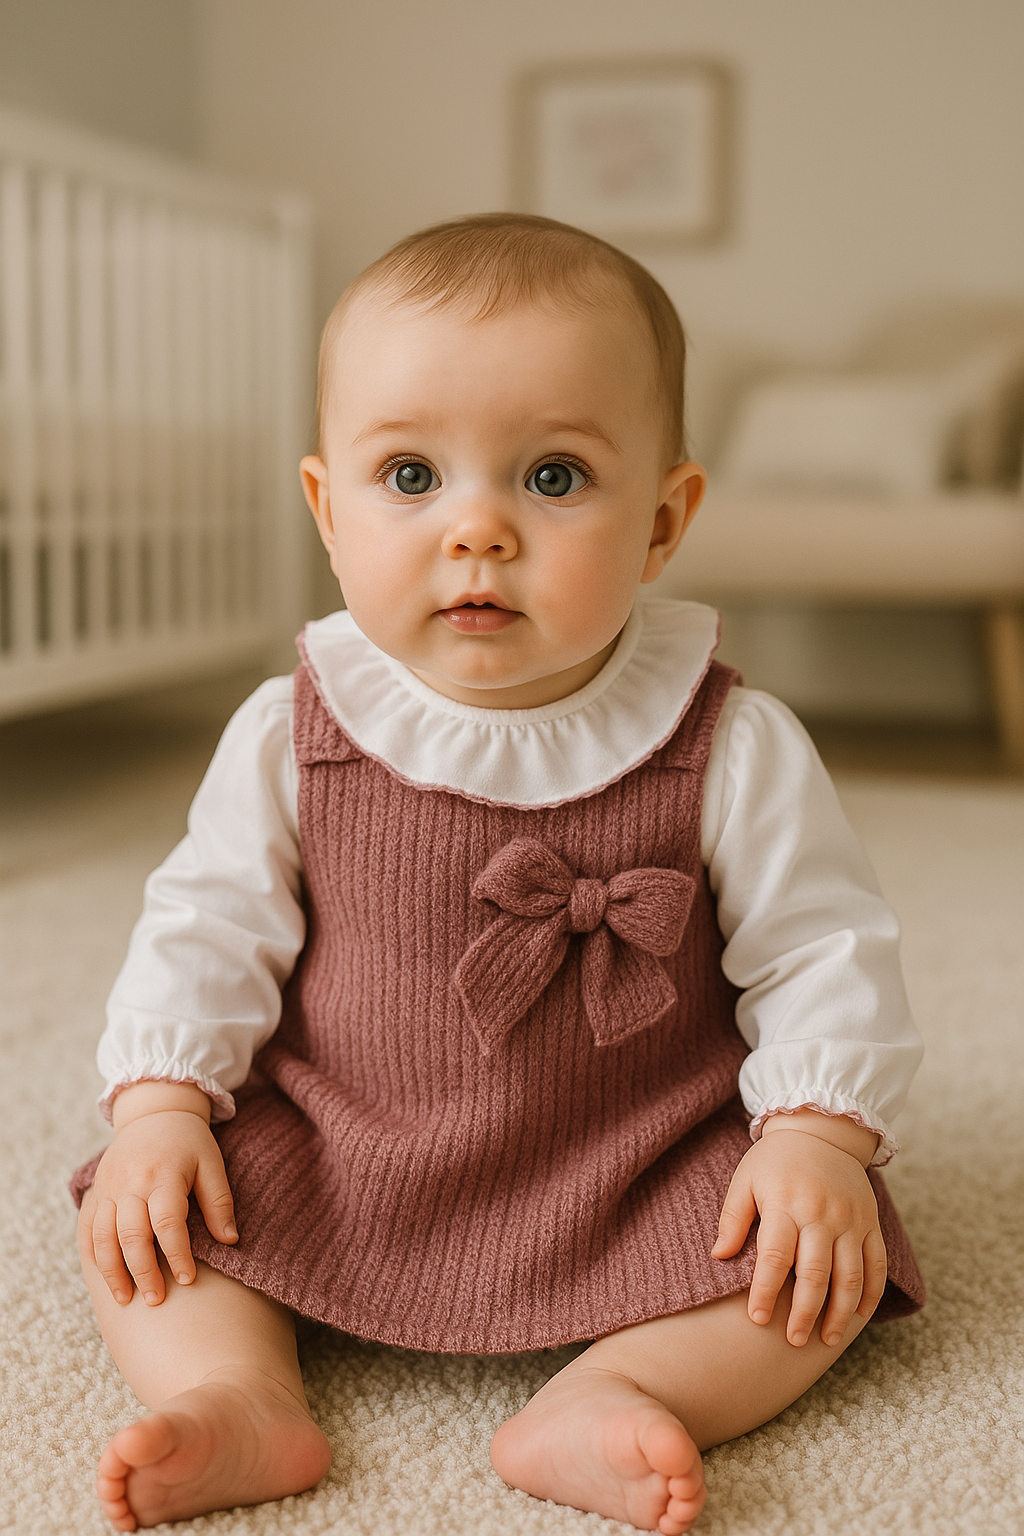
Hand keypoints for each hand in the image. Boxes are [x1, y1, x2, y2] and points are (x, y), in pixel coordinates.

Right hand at [79, 1081, 236, 1307]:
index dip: (177, 1254)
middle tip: (156, 1300)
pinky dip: (93, 1254)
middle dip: (142, 1271)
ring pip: (103, 1236)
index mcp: (164, 1174)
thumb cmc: (189, 1142)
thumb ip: (219, 1201)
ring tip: (125, 1298)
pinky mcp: (97, 1190)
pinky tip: (104, 1276)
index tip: (188, 1279)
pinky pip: (87, 1227)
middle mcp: (132, 1182)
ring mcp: (109, 1187)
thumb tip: (231, 1240)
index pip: (167, 1222)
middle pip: (131, 1234)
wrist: (154, 1112)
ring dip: (112, 1270)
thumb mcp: (212, 1163)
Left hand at [711, 1111, 886, 1346]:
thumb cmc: (775, 1161)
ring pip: (851, 1276)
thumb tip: (719, 1256)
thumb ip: (732, 1218)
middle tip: (793, 1340)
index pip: (775, 1257)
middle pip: (815, 1273)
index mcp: (786, 1203)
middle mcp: (822, 1213)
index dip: (765, 1291)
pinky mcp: (871, 1222)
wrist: (820, 1130)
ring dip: (840, 1313)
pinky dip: (871, 1294)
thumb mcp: (744, 1180)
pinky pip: (877, 1264)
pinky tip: (859, 1316)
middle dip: (804, 1312)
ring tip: (826, 1339)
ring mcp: (851, 1219)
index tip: (757, 1319)